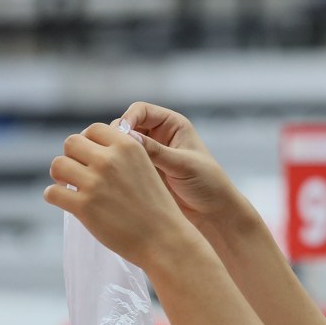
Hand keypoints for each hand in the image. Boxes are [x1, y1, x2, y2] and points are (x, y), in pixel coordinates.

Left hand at [46, 123, 198, 269]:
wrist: (163, 239)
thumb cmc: (155, 207)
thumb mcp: (146, 168)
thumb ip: (122, 155)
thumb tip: (91, 148)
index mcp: (127, 146)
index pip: (94, 129)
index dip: (87, 142)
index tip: (88, 157)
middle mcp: (109, 160)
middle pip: (71, 142)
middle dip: (71, 156)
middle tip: (76, 173)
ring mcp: (95, 183)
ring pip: (57, 165)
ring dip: (59, 175)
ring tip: (67, 187)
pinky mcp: (84, 206)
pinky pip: (52, 192)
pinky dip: (54, 196)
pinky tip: (64, 202)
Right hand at [118, 102, 242, 223]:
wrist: (213, 213)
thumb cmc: (208, 184)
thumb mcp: (183, 164)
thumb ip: (156, 151)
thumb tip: (128, 137)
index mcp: (172, 124)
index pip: (141, 110)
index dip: (127, 119)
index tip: (120, 135)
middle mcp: (159, 136)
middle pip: (127, 126)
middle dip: (117, 137)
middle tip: (113, 153)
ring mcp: (150, 155)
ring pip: (123, 147)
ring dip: (116, 154)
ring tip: (112, 167)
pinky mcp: (144, 173)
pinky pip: (125, 165)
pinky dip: (118, 169)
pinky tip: (115, 178)